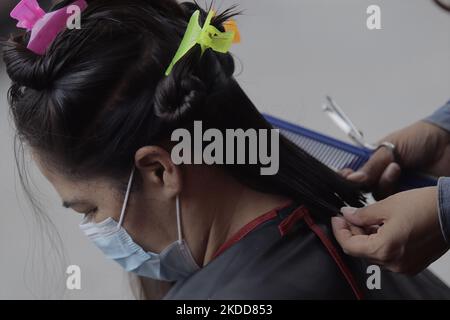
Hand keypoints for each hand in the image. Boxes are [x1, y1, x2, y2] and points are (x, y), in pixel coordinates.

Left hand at [331, 187, 448, 273]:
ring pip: (374, 253)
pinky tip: (381, 226)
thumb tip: (347, 215)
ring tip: (366, 218)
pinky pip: (388, 255)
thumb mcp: (386, 205)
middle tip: (350, 215)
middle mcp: (393, 264)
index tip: (337, 218)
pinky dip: (380, 242)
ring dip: (365, 237)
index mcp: (385, 249)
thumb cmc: (425, 207)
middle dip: (352, 232)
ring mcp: (404, 266)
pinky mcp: (413, 263)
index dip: (339, 230)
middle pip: (360, 251)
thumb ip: (362, 214)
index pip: (349, 246)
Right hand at [341, 121, 449, 198]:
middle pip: (362, 188)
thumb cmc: (420, 138)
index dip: (347, 178)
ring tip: (394, 167)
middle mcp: (380, 175)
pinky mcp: (407, 198)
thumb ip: (371, 164)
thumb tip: (352, 179)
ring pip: (377, 195)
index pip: (354, 173)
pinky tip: (398, 173)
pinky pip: (394, 201)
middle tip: (364, 178)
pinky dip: (394, 190)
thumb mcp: (391, 147)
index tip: (345, 178)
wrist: (448, 144)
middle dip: (362, 184)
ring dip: (382, 183)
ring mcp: (394, 187)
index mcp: (373, 160)